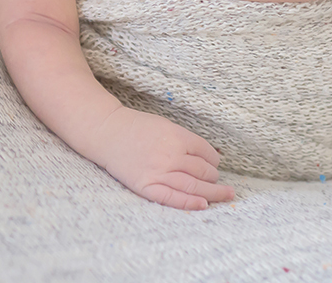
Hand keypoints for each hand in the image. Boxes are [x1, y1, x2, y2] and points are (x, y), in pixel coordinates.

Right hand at [96, 106, 234, 209]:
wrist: (107, 133)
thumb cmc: (137, 127)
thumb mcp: (166, 125)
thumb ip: (186, 141)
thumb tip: (211, 157)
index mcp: (177, 137)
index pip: (207, 153)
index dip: (214, 160)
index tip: (214, 164)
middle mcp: (170, 155)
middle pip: (203, 171)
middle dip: (213, 177)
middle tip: (216, 180)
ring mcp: (158, 172)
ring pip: (194, 186)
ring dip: (212, 193)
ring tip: (224, 195)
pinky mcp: (146, 186)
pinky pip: (172, 198)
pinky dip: (190, 203)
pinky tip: (203, 205)